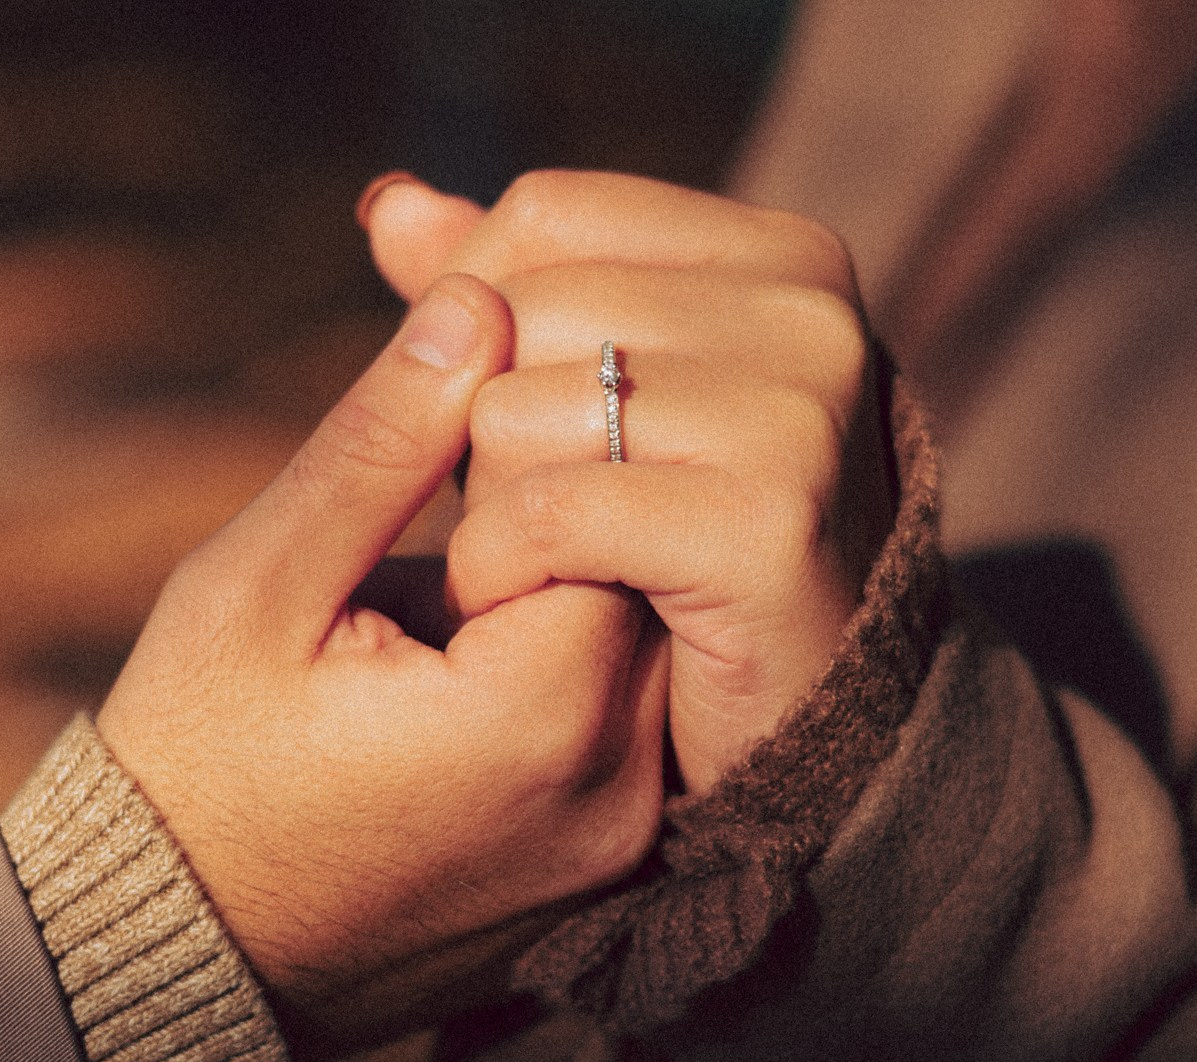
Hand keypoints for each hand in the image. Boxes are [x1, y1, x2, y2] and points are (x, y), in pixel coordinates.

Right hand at [97, 274, 666, 1061]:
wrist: (167, 962)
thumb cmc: (192, 764)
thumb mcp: (259, 583)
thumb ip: (382, 441)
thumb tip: (478, 298)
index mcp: (541, 714)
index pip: (613, 498)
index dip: (532, 441)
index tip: (440, 444)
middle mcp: (617, 794)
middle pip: (648, 567)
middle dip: (562, 501)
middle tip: (455, 491)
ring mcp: (617, 850)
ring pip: (644, 643)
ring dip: (567, 583)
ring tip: (448, 586)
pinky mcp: (598, 878)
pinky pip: (626, 730)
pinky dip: (566, 669)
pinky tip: (468, 656)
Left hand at [360, 171, 895, 791]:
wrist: (795, 725)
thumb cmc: (672, 548)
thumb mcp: (596, 399)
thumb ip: (502, 292)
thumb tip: (388, 201)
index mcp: (782, 258)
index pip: (546, 213)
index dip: (470, 312)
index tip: (485, 408)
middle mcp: (808, 317)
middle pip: (517, 315)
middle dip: (474, 425)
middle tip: (525, 512)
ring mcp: (798, 419)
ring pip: (513, 414)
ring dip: (480, 511)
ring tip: (539, 564)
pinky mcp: (765, 529)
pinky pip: (544, 514)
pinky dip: (497, 572)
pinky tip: (520, 607)